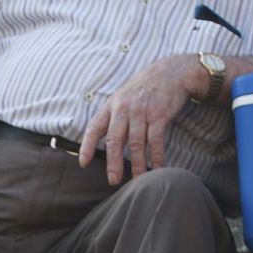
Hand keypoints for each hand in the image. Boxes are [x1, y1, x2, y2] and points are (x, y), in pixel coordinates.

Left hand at [79, 55, 196, 184]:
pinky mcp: (160, 114)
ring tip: (137, 179)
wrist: (170, 72)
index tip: (82, 163)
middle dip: (113, 162)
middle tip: (113, 180)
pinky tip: (157, 167)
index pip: (94, 128)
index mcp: (110, 106)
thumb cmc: (142, 89)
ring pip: (136, 142)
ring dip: (138, 163)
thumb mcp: (121, 98)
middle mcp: (123, 109)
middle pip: (114, 140)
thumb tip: (101, 139)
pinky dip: (157, 155)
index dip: (86, 146)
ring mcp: (142, 112)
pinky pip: (156, 139)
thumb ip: (112, 116)